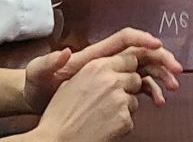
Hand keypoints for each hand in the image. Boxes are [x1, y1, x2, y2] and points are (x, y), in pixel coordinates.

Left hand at [25, 29, 181, 112]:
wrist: (36, 99)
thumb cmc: (38, 84)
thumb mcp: (39, 72)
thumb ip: (50, 62)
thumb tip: (65, 51)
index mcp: (96, 55)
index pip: (124, 39)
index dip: (142, 39)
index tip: (157, 45)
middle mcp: (108, 61)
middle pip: (141, 53)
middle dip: (161, 59)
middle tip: (176, 71)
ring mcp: (113, 74)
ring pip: (144, 70)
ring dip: (160, 76)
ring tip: (171, 89)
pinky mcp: (113, 89)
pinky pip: (139, 86)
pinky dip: (151, 91)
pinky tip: (158, 102)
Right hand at [25, 53, 142, 141]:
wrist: (56, 141)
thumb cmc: (58, 116)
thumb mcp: (69, 83)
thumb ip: (91, 72)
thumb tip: (103, 69)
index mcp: (97, 67)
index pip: (129, 59)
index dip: (125, 70)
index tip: (119, 78)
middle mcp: (111, 80)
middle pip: (135, 78)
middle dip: (127, 88)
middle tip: (111, 100)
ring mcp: (119, 100)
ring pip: (134, 100)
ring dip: (124, 107)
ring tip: (103, 116)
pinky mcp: (124, 120)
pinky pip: (130, 119)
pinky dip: (121, 125)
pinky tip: (104, 127)